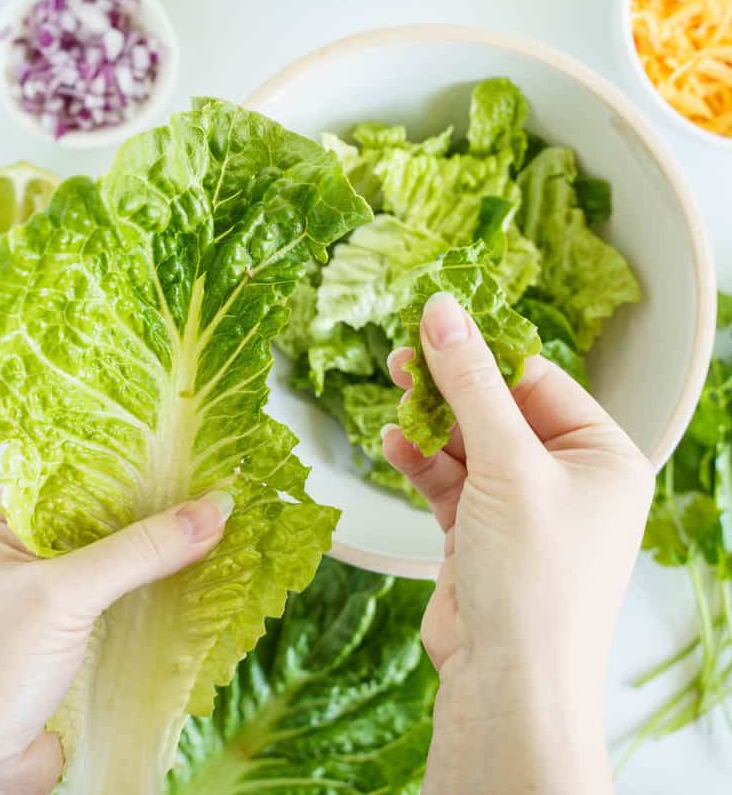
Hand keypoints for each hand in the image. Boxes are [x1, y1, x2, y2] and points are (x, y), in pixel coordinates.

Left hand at [0, 489, 232, 794]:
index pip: (77, 476)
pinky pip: (124, 605)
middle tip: (214, 495)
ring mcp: (49, 598)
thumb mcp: (62, 596)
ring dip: (161, 559)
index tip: (188, 460)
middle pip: (103, 519)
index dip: (133, 467)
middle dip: (156, 515)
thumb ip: (138, 551)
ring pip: (117, 564)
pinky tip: (198, 584)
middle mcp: (22, 555)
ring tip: (218, 533)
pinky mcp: (73, 639)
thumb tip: (209, 512)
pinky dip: (157, 597)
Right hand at [383, 293, 653, 794]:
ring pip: (470, 444)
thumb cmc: (533, 579)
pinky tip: (393, 445)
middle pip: (500, 409)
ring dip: (431, 423)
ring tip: (393, 395)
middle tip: (403, 356)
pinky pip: (450, 482)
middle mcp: (569, 480)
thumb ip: (471, 383)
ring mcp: (524, 509)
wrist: (509, 687)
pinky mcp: (482, 535)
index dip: (485, 352)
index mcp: (603, 457)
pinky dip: (421, 462)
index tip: (435, 322)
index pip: (538, 381)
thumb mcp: (505, 464)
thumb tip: (443, 310)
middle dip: (451, 386)